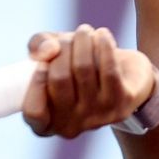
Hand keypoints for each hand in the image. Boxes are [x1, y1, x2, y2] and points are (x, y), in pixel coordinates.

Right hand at [21, 25, 157, 138]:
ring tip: (85, 31)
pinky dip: (104, 46)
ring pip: (83, 69)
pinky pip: (108, 70)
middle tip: (68, 38)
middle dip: (62, 48)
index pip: (33, 113)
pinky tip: (102, 35)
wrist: (125, 76)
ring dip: (83, 42)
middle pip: (59, 79)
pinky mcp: (120, 106)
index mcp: (47, 124)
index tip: (43, 62)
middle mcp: (70, 127)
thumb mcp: (50, 53)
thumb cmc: (77, 65)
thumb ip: (38, 47)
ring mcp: (96, 119)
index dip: (36, 83)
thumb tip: (49, 49)